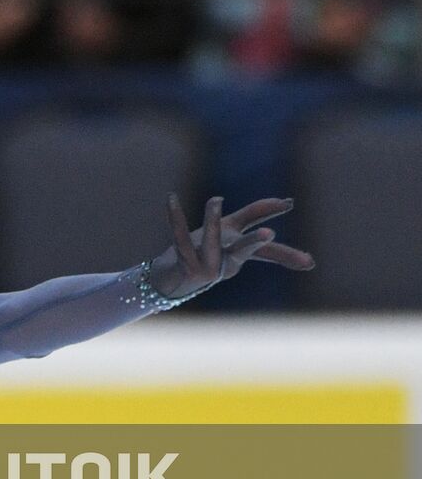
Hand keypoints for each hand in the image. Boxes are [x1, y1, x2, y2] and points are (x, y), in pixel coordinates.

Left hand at [147, 194, 315, 299]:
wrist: (171, 280)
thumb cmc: (204, 253)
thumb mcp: (231, 231)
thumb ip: (255, 215)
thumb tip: (289, 202)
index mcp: (239, 254)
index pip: (266, 248)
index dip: (283, 245)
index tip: (307, 254)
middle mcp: (226, 263)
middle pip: (244, 250)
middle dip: (254, 242)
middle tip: (268, 234)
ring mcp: (206, 267)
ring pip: (210, 241)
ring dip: (212, 221)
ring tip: (216, 199)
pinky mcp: (185, 268)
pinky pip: (179, 237)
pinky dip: (175, 217)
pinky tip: (172, 198)